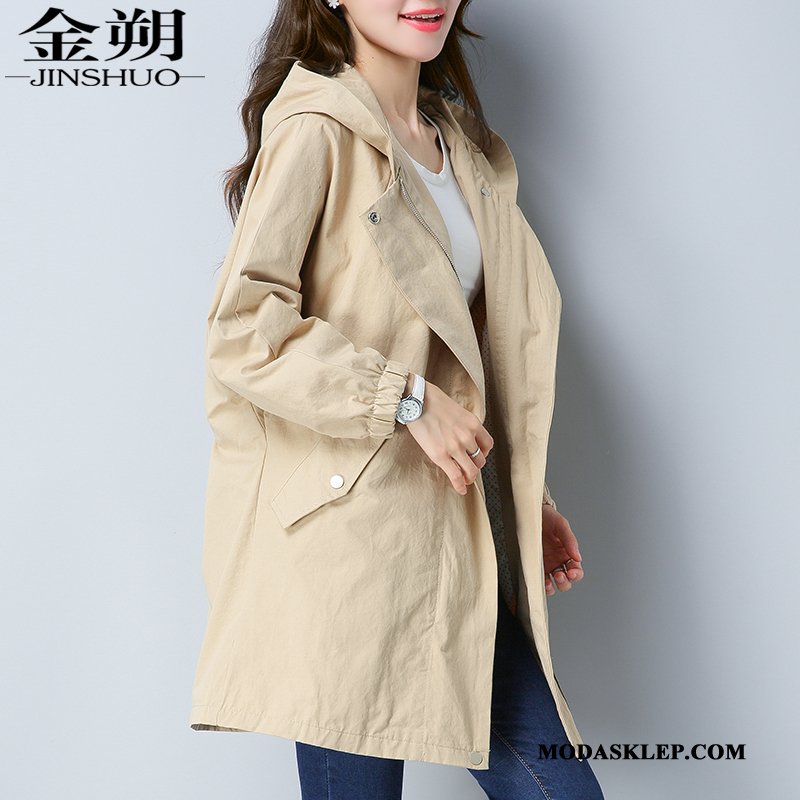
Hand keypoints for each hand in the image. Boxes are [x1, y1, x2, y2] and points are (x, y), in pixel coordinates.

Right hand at [405, 378, 493, 495]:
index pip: (488, 444)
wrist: (415, 399)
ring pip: (471, 470)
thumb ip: (462, 424)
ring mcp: (455, 447)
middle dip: (475, 466)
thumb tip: (460, 434)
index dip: (484, 453)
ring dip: (469, 477)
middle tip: (468, 468)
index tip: (477, 456)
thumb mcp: (456, 409)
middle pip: (480, 460)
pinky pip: (456, 476)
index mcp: (473, 424)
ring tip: (464, 480)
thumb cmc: (431, 400)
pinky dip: (460, 486)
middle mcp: (467, 436)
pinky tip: (461, 490)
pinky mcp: (441, 455)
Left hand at [542, 504, 584, 595]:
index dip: (576, 574)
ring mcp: (546, 566)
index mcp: (567, 554)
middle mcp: (558, 562)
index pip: (576, 570)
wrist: (529, 513)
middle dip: (565, 582)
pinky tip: (540, 583)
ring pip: (554, 585)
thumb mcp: (560, 525)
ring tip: (550, 582)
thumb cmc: (547, 518)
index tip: (571, 572)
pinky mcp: (533, 567)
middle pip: (567, 581)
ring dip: (554, 586)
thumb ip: (570, 540)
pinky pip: (539, 581)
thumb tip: (578, 557)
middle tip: (559, 575)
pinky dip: (541, 586)